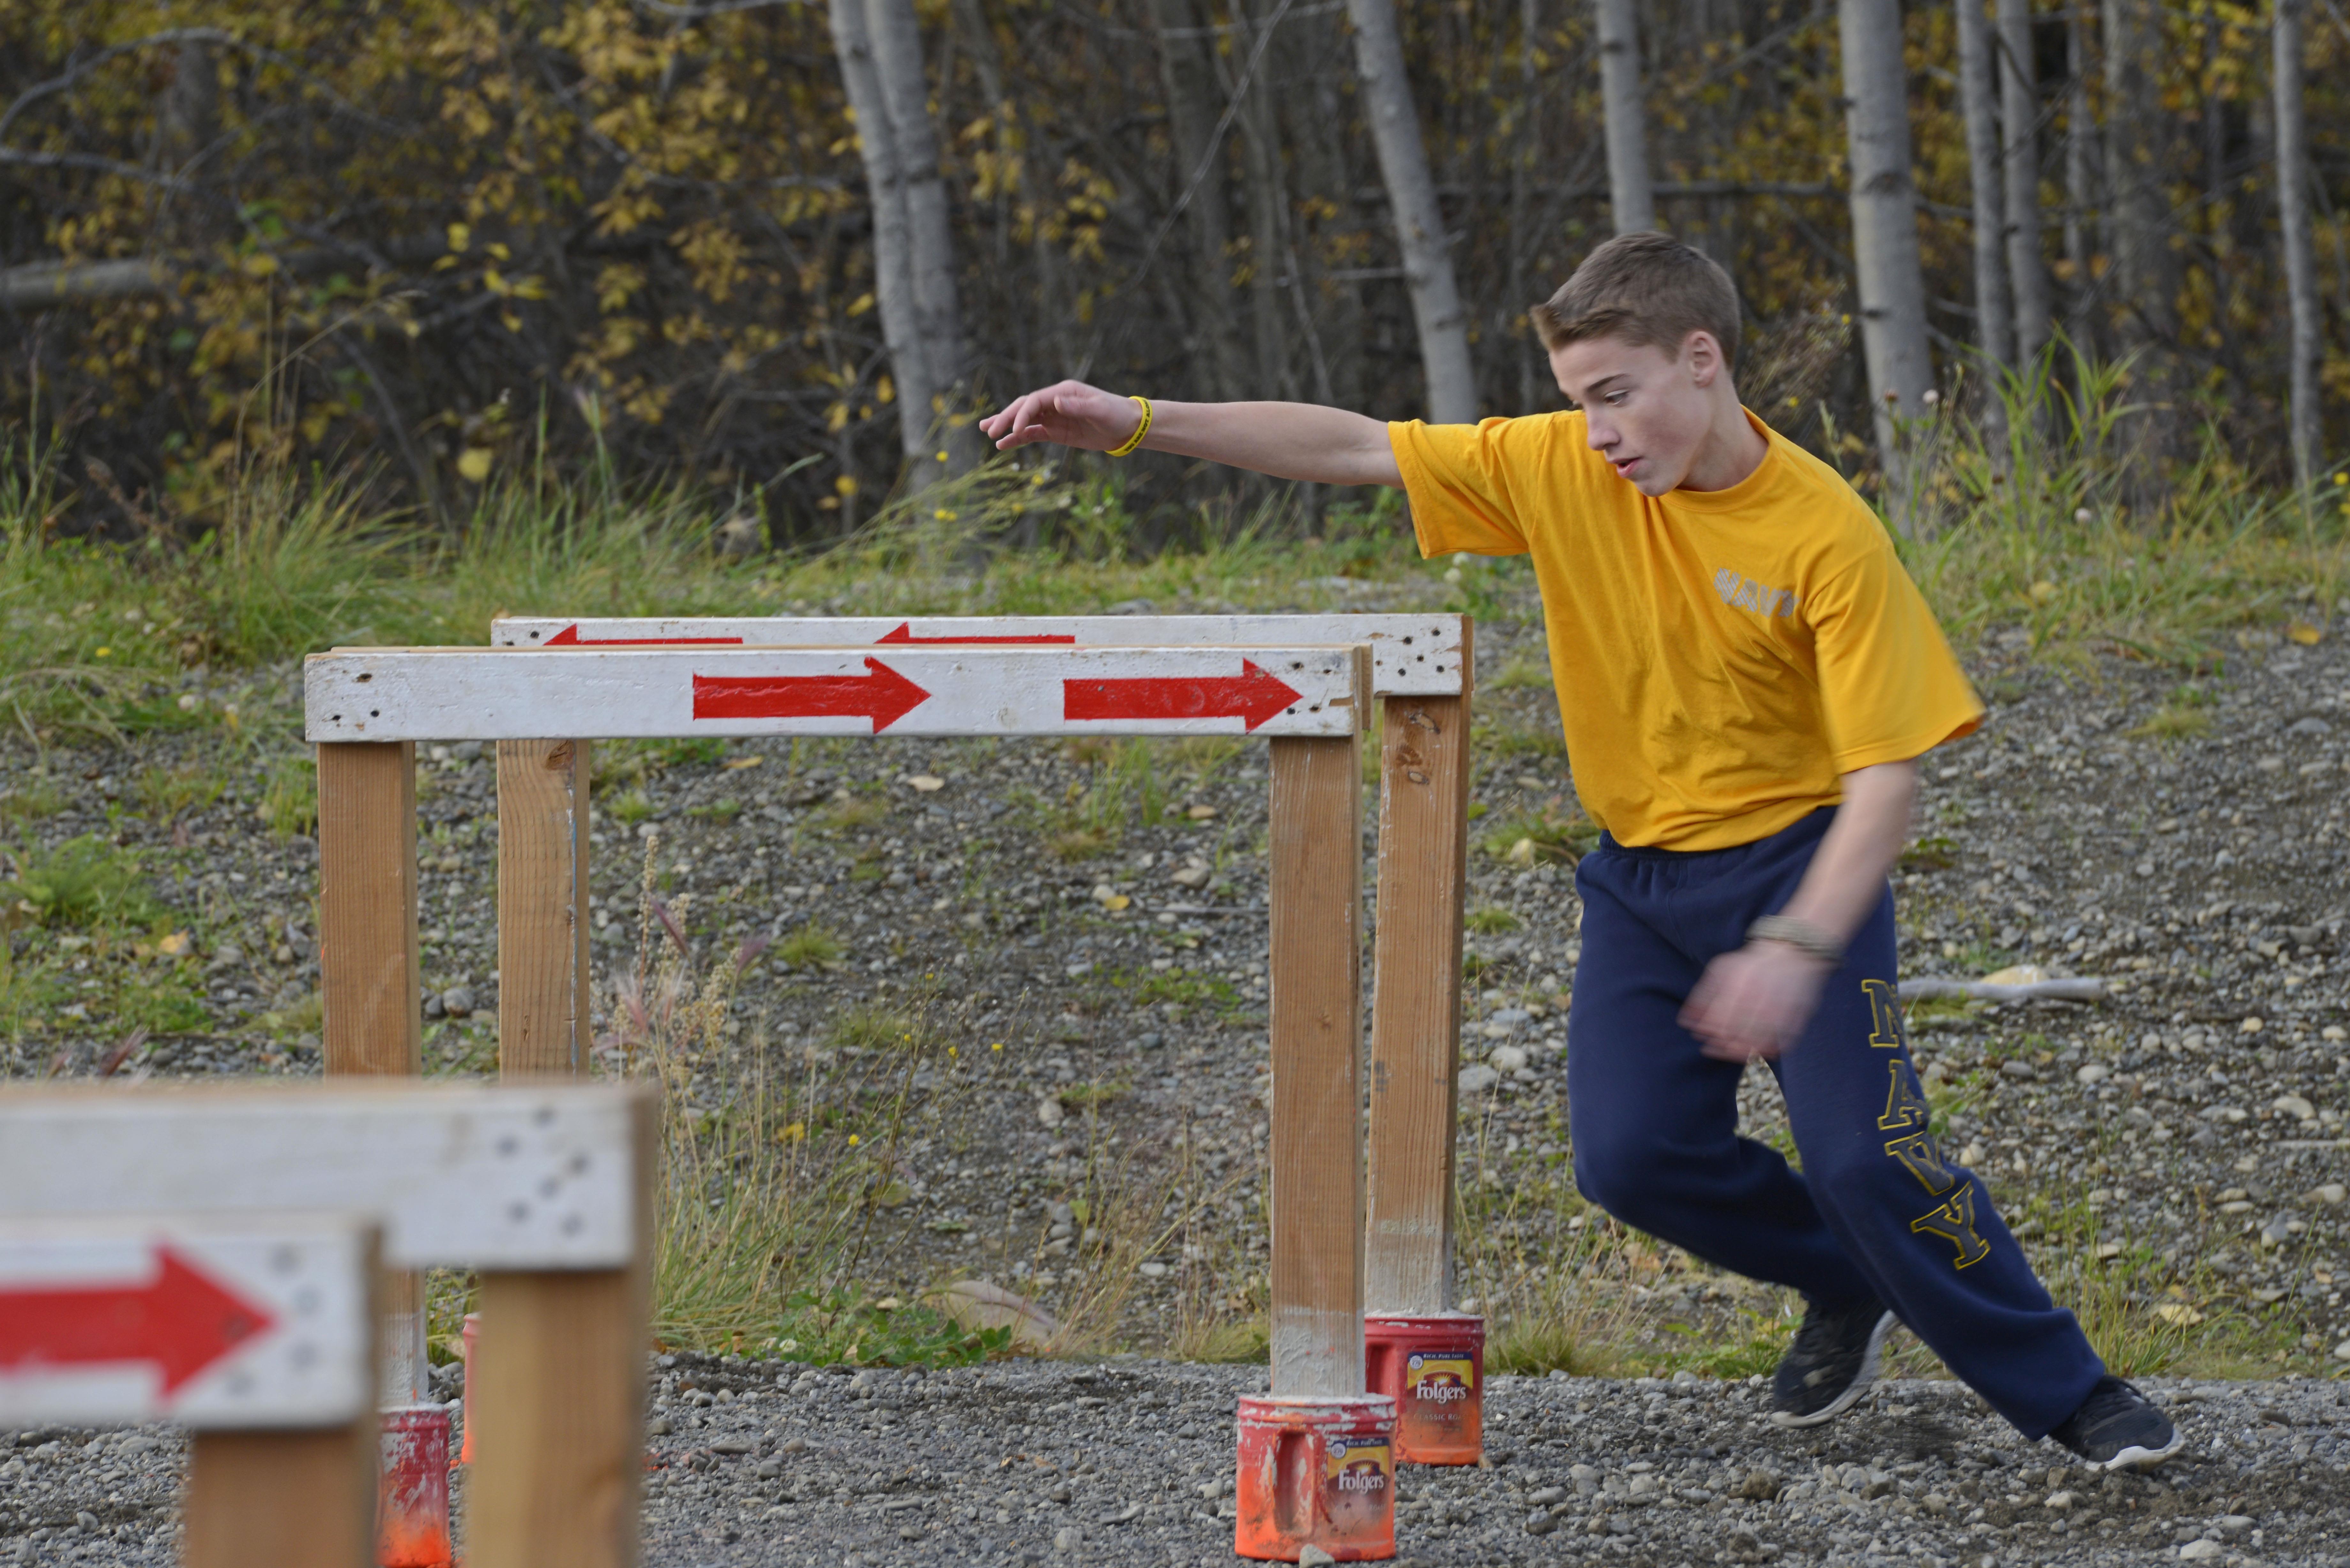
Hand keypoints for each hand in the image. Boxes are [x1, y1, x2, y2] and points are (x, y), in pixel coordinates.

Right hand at [980, 380, 1142, 452]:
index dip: (1021, 413)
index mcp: (1063, 393)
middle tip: (989, 430)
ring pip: (1025, 421)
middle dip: (1006, 418)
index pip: (1035, 400)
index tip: (1013, 429)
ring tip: (987, 433)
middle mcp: (1054, 402)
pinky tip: (1004, 445)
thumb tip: (1056, 402)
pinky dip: (1018, 439)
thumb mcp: (1099, 410)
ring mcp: (1054, 417)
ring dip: (1007, 426)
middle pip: (1024, 408)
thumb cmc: (1116, 414)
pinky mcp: (1056, 431)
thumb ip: (1078, 407)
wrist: (1127, 427)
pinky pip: (1033, 434)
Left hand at [1680, 940, 1833, 1061]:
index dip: (1708, 1034)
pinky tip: (1754, 1051)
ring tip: (1730, 1051)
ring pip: (1756, 1045)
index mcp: (1739, 987)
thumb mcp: (1721, 970)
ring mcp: (1780, 1012)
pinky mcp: (1796, 1020)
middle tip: (1713, 1049)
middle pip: (1736, 1036)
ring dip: (1739, 1052)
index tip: (1702, 1039)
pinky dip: (1765, 1052)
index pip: (1718, 1022)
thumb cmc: (1749, 963)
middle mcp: (1760, 1000)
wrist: (1792, 952)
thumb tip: (1685, 1022)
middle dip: (1720, 1047)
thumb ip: (1702, 996)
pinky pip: (1780, 1045)